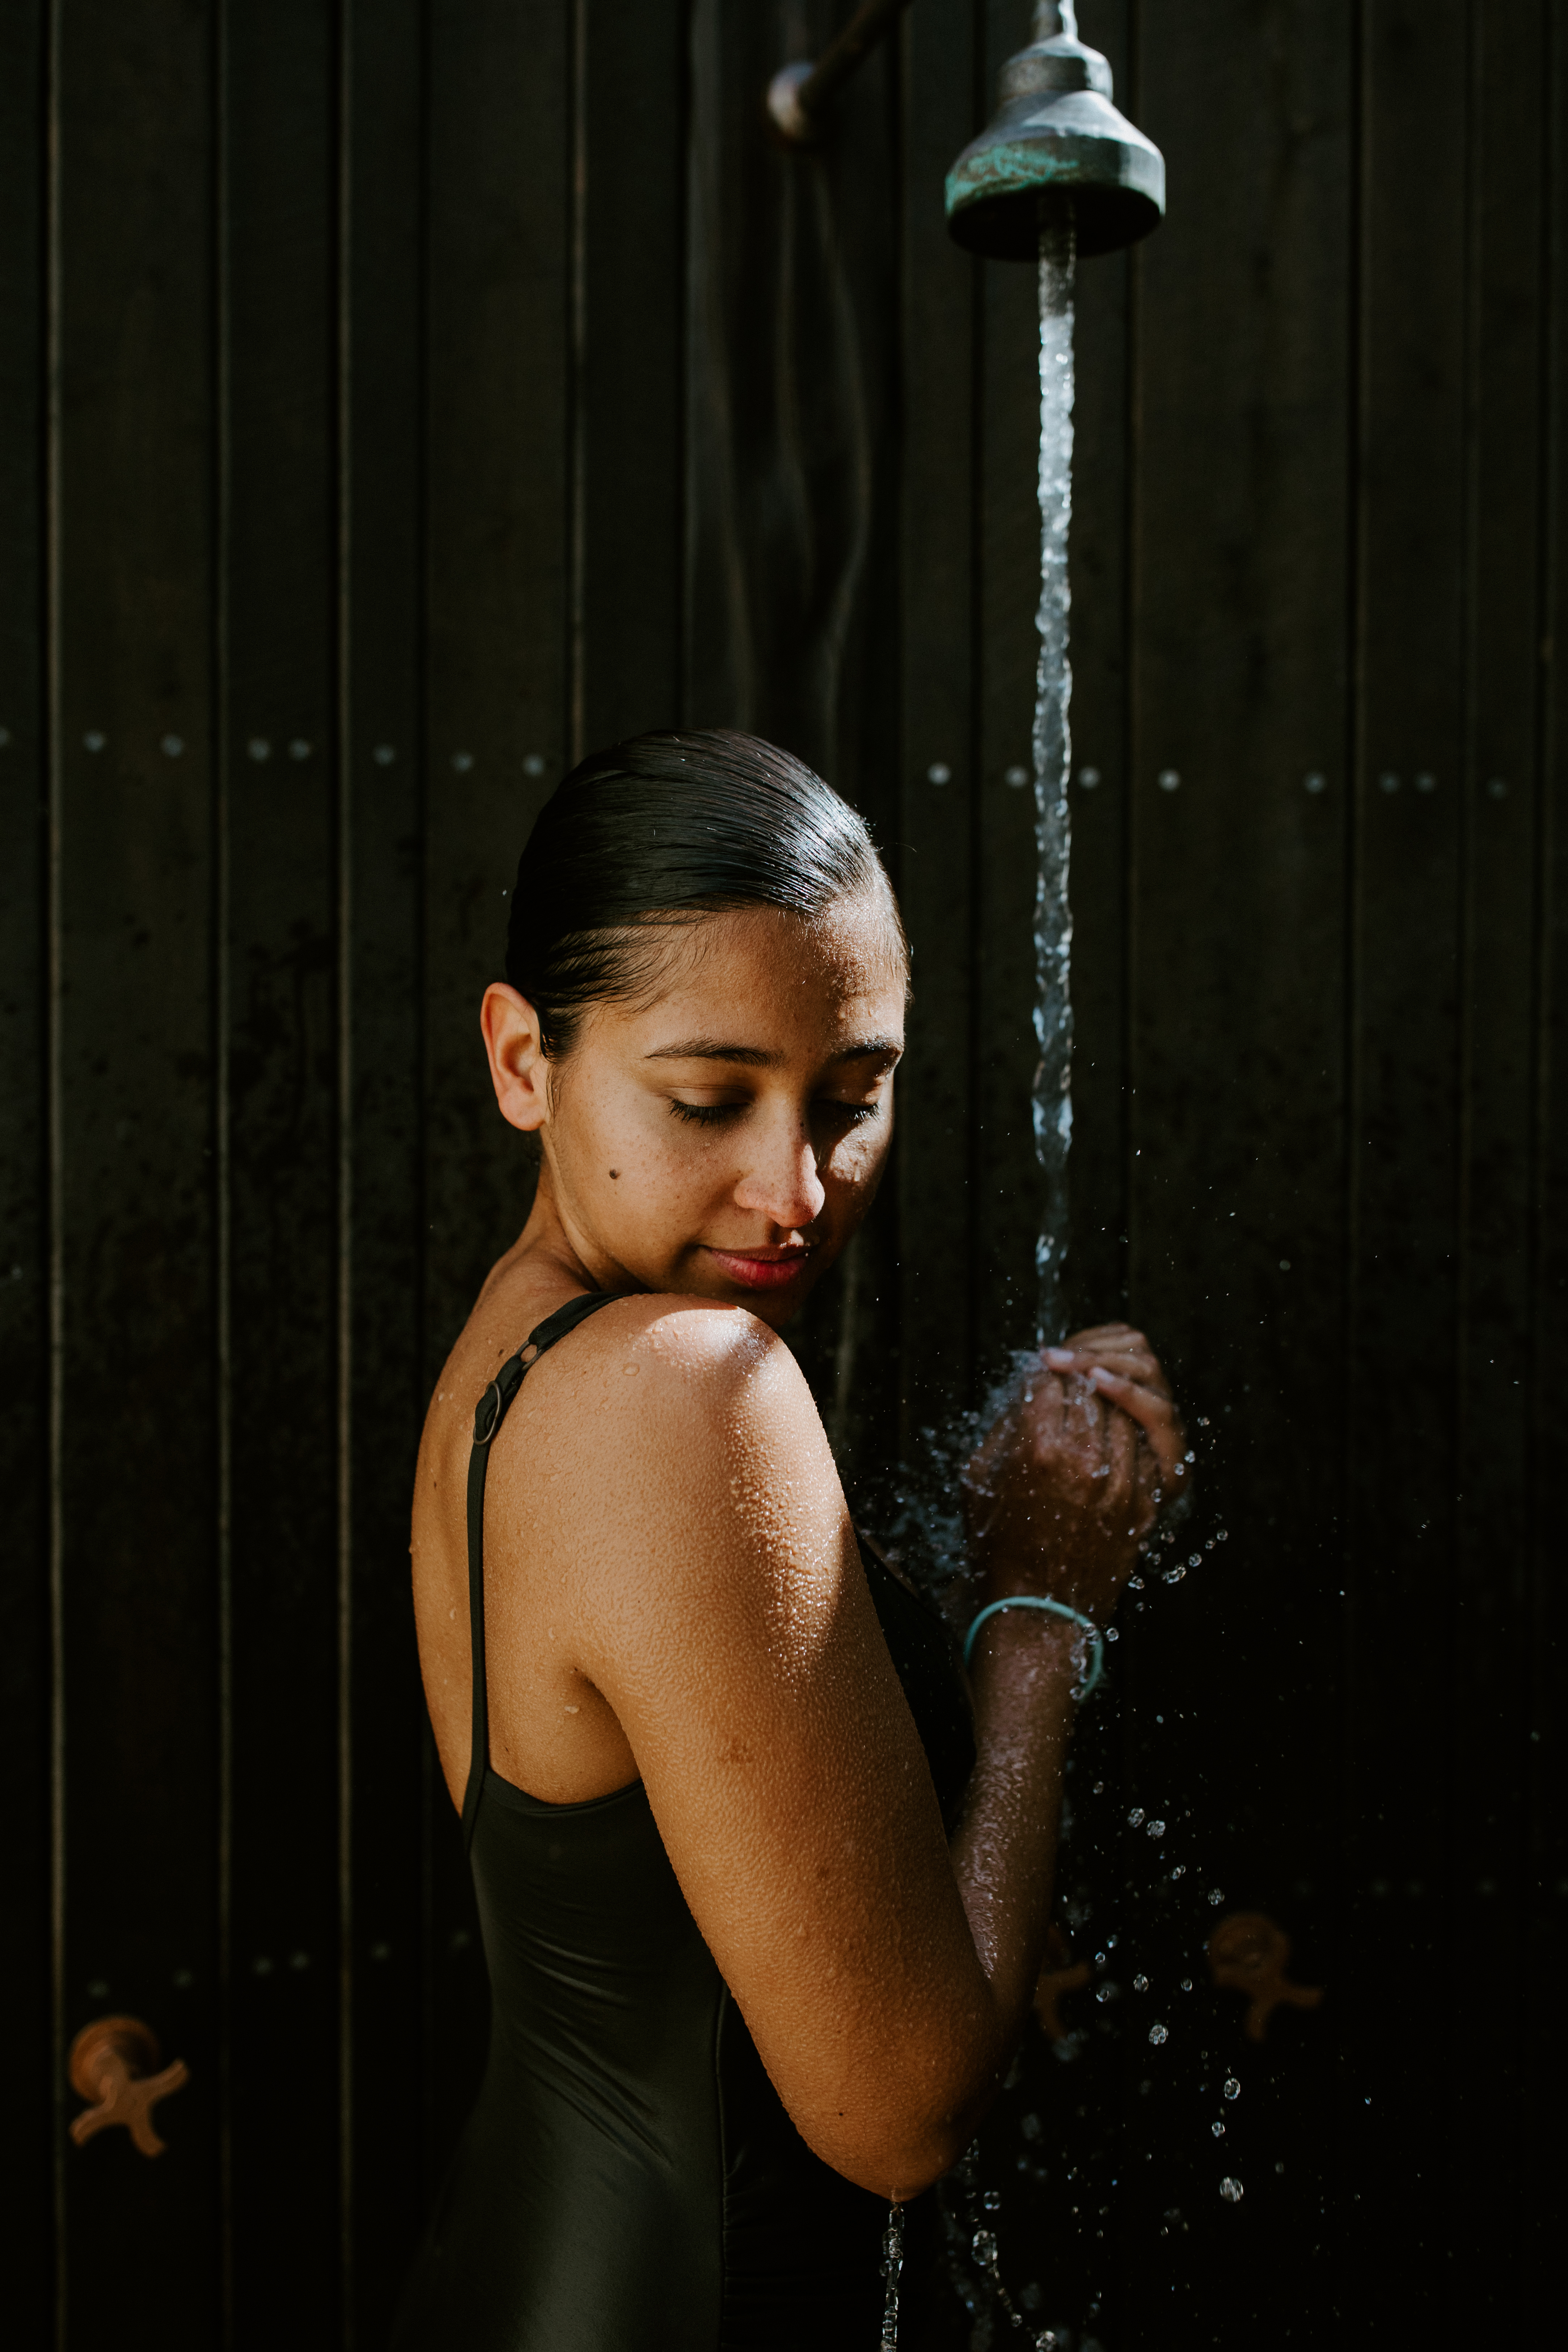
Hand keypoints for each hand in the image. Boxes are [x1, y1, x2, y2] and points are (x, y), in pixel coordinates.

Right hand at [960, 1324, 1183, 1626]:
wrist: (1039, 1606)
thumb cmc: (999, 1542)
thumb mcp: (979, 1478)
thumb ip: (1004, 1427)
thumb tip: (1026, 1391)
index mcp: (1038, 1450)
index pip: (1050, 1383)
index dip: (1043, 1374)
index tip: (1040, 1376)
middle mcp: (1084, 1461)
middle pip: (1090, 1393)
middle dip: (1076, 1383)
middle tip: (1068, 1383)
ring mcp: (1120, 1483)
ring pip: (1123, 1416)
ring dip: (1106, 1406)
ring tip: (1091, 1410)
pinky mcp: (1142, 1504)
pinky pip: (1143, 1451)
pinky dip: (1128, 1439)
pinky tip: (1112, 1441)